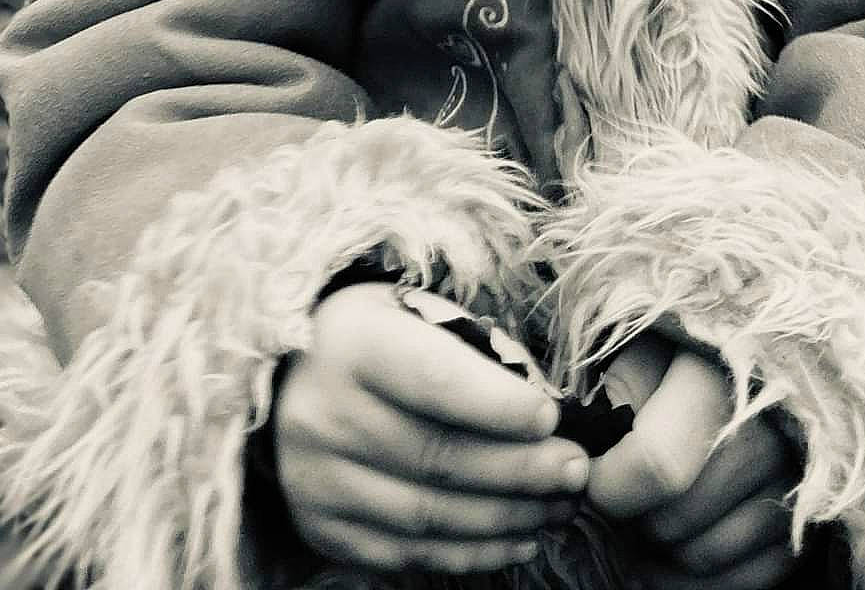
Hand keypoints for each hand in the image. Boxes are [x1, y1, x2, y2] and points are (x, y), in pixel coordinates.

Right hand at [272, 284, 589, 574]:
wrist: (288, 375)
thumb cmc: (376, 335)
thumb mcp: (412, 311)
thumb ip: (471, 351)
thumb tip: (546, 412)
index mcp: (350, 343)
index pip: (432, 379)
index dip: (497, 404)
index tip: (551, 417)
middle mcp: (322, 414)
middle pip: (437, 457)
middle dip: (521, 469)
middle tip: (576, 470)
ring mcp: (317, 480)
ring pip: (429, 515)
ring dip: (507, 518)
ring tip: (559, 507)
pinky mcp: (323, 528)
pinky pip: (408, 554)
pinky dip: (471, 553)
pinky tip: (519, 539)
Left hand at [590, 345, 798, 589]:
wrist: (753, 361)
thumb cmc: (684, 353)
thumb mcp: (645, 346)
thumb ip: (618, 390)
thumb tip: (588, 454)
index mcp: (719, 380)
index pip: (656, 464)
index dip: (609, 485)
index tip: (590, 474)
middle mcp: (767, 434)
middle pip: (675, 519)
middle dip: (633, 516)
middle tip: (622, 491)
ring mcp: (793, 484)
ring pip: (703, 555)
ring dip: (662, 549)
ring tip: (647, 514)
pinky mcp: (803, 525)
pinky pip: (741, 580)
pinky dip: (697, 579)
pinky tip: (671, 553)